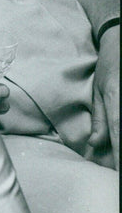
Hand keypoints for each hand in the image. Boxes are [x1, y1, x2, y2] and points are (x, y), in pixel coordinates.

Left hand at [88, 24, 118, 169]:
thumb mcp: (99, 90)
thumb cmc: (110, 65)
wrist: (120, 39)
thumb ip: (99, 119)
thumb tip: (93, 144)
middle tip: (115, 170)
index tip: (117, 173)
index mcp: (115, 100)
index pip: (118, 134)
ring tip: (115, 158)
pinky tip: (119, 139)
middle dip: (120, 152)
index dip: (119, 156)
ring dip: (121, 139)